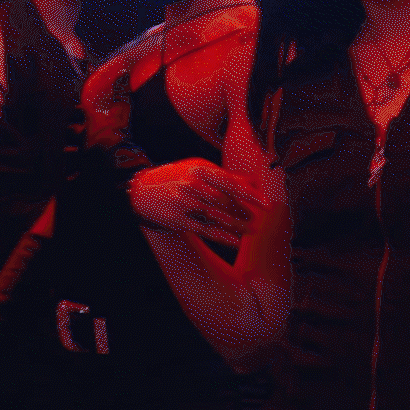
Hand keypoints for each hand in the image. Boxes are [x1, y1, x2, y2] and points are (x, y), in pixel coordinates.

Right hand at [129, 158, 263, 247]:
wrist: (142, 189)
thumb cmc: (178, 176)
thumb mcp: (200, 168)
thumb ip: (227, 175)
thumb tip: (254, 181)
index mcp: (201, 169)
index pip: (231, 183)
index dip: (251, 195)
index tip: (266, 204)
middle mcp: (192, 185)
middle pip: (225, 201)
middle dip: (244, 212)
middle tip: (259, 220)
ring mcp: (184, 203)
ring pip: (216, 217)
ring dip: (236, 226)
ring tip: (251, 232)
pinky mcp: (178, 220)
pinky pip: (204, 230)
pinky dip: (221, 237)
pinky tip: (235, 241)